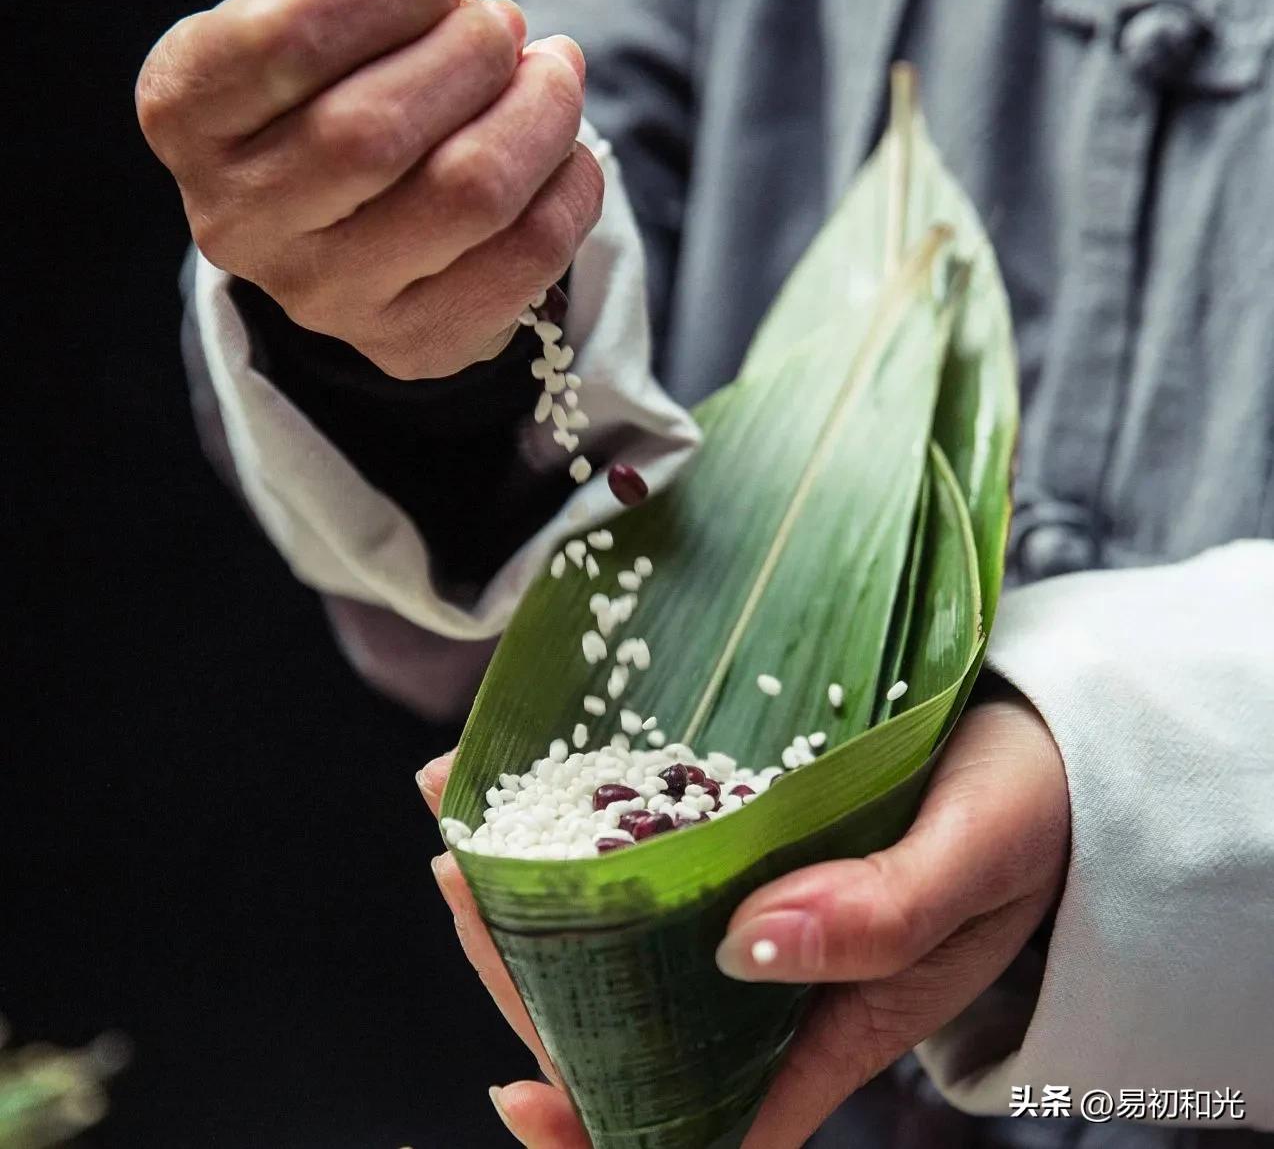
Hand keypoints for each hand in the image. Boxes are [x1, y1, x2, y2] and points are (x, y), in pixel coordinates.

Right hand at [137, 0, 601, 378]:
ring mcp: (325, 297)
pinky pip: (526, 255)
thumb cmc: (330, 67)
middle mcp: (237, 220)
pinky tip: (564, 149)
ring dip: (538, 113)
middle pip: (375, 130)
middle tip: (505, 25)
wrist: (364, 208)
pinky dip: (570, 185)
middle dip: (470, 55)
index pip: (280, 41)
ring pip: (466, 193)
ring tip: (553, 72)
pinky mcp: (412, 341)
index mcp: (185, 113)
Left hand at [418, 692, 1068, 1146]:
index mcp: (828, 1019)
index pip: (701, 1113)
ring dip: (534, 883)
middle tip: (460, 876)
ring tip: (461, 812)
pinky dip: (583, 808)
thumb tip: (748, 948)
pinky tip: (528, 761)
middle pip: (627, 1009)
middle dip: (528, 962)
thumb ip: (882, 914)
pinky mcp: (746, 831)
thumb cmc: (1030, 816)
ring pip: (621, 925)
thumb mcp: (977, 864)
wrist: (1050, 742)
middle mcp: (772, 973)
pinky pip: (650, 838)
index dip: (601, 1121)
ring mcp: (752, 901)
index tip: (520, 1097)